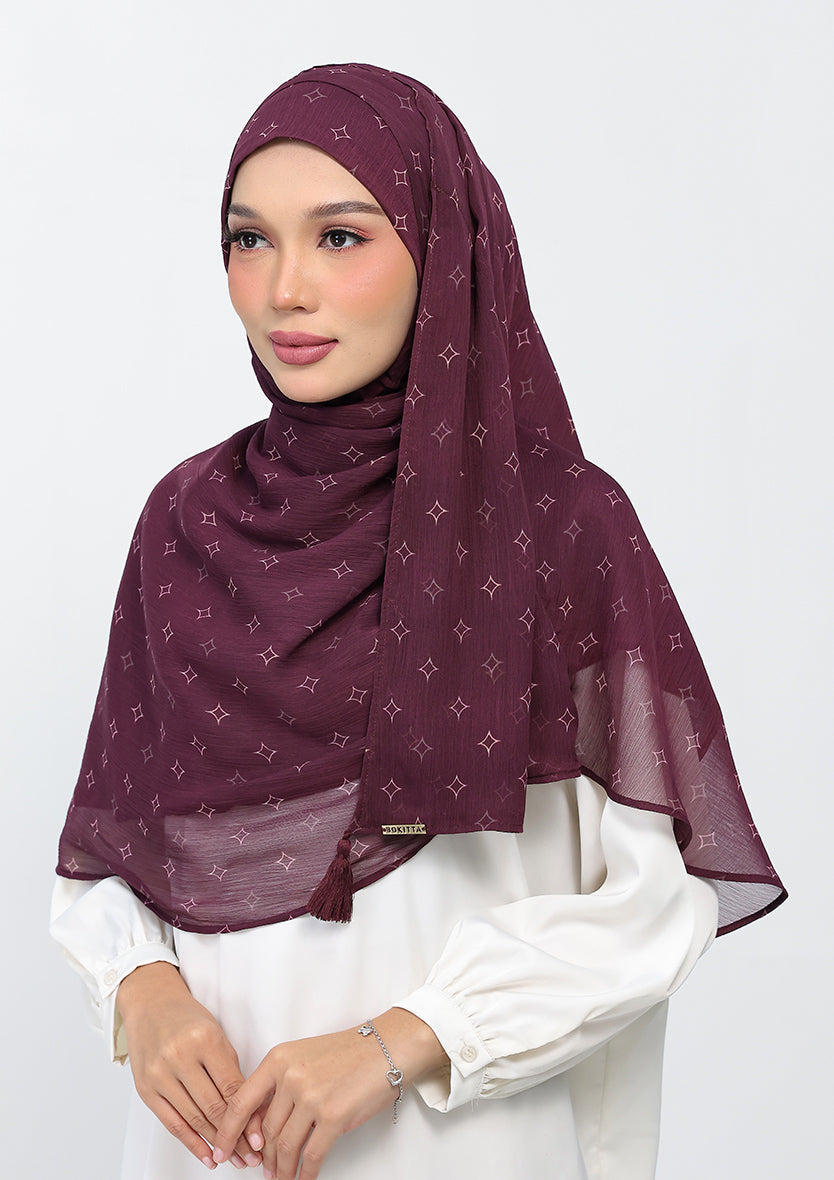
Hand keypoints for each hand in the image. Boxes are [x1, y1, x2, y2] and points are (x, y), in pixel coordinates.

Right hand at [117, 962, 262, 1169]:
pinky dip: (191, 1142)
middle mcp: (180, 1057)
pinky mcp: (145, 1089)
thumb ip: (230, 1069)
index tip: (262, 1136)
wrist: (151, 1006)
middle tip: (252, 1156)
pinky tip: (207, 1155)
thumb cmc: (188, 1019)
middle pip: (213, 1107)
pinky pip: (171, 1123)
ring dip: (217, 1144)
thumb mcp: (216, 1034)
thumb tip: (250, 1109)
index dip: (248, 1116)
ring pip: (194, 1118)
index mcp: (205, 1039)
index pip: (232, 1087)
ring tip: (235, 1159)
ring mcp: (160, 1074)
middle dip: (236, 1136)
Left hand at [212, 1007, 447, 1178]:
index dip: (227, 1132)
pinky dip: (305, 1174)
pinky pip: (311, 1156)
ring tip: (280, 1178)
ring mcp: (311, 1097)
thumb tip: (259, 1123)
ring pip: (284, 1146)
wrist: (387, 1047)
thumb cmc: (348, 1053)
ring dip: (281, 1169)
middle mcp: (291, 1076)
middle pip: (264, 1130)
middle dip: (261, 1156)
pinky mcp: (333, 1117)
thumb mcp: (304, 1058)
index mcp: (279, 1059)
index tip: (221, 1150)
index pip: (240, 1102)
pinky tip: (304, 1179)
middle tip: (261, 1168)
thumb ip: (279, 1084)